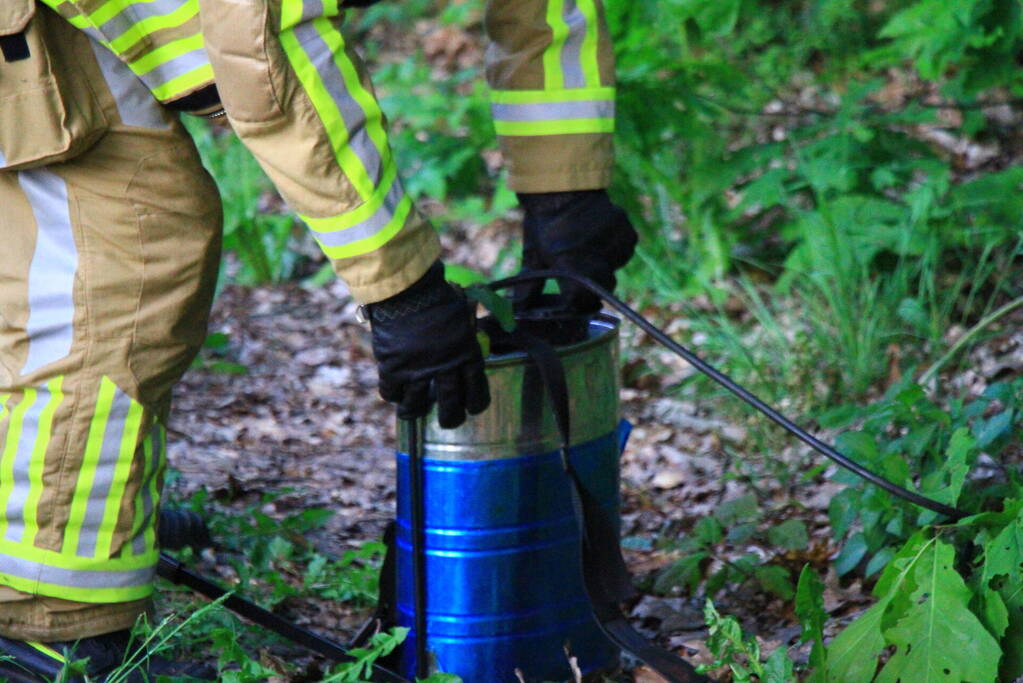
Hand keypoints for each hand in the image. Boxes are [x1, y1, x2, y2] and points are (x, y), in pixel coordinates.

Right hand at [366, 261, 489, 427]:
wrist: (407, 288)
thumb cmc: (438, 295)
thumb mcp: (463, 314)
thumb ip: (467, 332)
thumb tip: (473, 335)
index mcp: (467, 354)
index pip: (477, 392)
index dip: (475, 404)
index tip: (471, 408)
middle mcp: (445, 368)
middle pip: (450, 408)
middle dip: (450, 420)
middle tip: (447, 421)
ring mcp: (417, 370)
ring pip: (415, 406)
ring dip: (414, 411)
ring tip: (411, 412)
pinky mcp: (393, 368)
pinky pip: (391, 392)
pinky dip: (392, 394)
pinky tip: (394, 391)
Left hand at [518, 189, 637, 313]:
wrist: (563, 186)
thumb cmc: (544, 225)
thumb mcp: (533, 256)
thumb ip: (529, 287)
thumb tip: (519, 310)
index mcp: (573, 267)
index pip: (581, 302)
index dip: (573, 304)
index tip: (567, 299)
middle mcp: (599, 259)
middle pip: (600, 289)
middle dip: (588, 287)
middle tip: (575, 272)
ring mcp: (616, 245)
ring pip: (613, 270)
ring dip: (601, 267)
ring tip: (584, 249)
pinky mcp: (628, 234)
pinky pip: (623, 253)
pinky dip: (612, 252)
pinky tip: (597, 239)